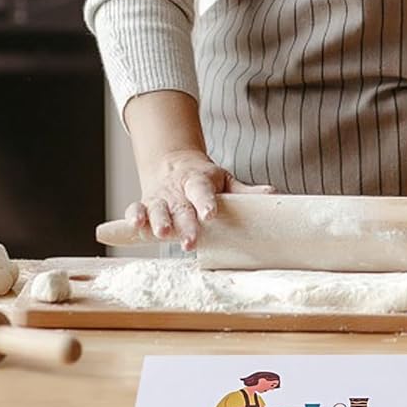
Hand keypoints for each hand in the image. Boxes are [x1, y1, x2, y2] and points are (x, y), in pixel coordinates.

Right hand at [126, 149, 272, 248]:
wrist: (173, 165)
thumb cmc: (205, 179)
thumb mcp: (224, 180)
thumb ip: (244, 191)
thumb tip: (273, 194)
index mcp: (198, 180)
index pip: (202, 190)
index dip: (206, 202)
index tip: (211, 214)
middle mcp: (177, 190)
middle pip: (181, 206)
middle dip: (184, 223)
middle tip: (190, 241)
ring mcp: (160, 197)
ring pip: (157, 208)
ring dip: (158, 221)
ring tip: (162, 234)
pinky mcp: (145, 204)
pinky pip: (136, 209)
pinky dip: (134, 217)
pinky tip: (136, 227)